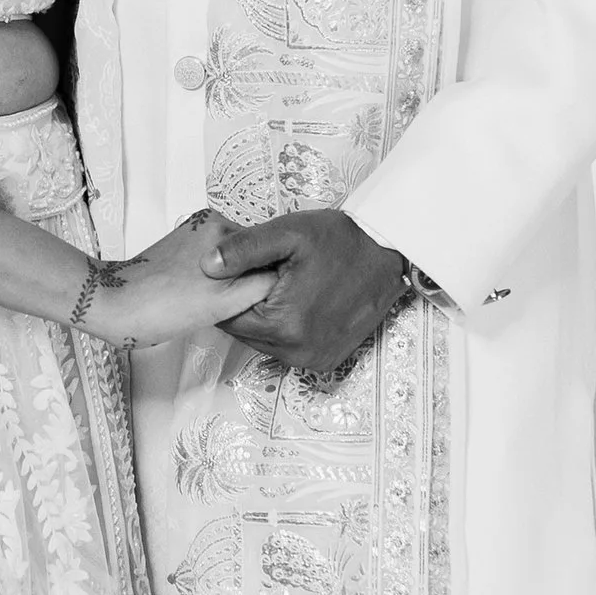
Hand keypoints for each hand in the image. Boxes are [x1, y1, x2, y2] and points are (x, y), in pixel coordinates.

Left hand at [85, 209, 270, 346]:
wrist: (115, 306)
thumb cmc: (164, 307)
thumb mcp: (224, 302)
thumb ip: (261, 286)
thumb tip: (283, 280)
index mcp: (224, 228)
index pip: (267, 255)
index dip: (267, 281)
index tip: (258, 302)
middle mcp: (211, 222)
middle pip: (250, 256)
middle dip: (247, 280)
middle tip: (230, 306)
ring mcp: (194, 233)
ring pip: (231, 261)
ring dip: (229, 281)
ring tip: (211, 302)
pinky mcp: (180, 245)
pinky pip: (212, 262)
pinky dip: (212, 279)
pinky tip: (199, 296)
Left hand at [202, 206, 421, 370]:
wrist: (389, 254)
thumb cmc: (341, 241)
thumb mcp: (288, 234)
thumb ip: (242, 249)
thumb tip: (206, 265)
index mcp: (284, 325)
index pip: (228, 318)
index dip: (229, 293)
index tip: (241, 271)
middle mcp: (298, 352)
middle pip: (246, 332)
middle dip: (248, 305)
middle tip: (267, 275)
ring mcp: (314, 360)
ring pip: (265, 341)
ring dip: (267, 317)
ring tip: (285, 286)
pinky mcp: (327, 360)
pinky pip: (288, 348)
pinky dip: (287, 328)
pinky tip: (300, 301)